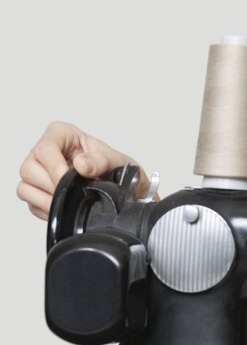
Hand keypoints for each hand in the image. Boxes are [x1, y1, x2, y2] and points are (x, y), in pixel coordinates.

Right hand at [16, 121, 141, 219]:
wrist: (122, 189)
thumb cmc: (116, 168)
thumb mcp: (117, 161)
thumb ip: (101, 160)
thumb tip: (82, 164)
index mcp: (61, 134)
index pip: (45, 148)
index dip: (55, 167)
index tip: (71, 180)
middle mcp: (44, 152)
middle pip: (30, 169)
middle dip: (54, 186)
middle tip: (75, 193)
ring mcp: (36, 173)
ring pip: (25, 188)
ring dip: (49, 199)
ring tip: (72, 201)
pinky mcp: (36, 193)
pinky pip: (31, 204)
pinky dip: (47, 209)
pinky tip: (66, 208)